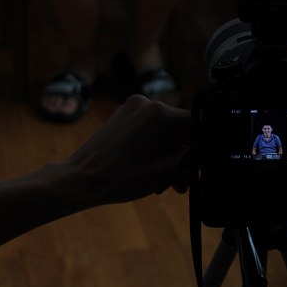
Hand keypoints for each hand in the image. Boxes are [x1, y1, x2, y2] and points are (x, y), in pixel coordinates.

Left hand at [67, 94, 192, 203]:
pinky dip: (154, 148)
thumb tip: (204, 151)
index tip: (202, 166)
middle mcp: (146, 103)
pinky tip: (154, 171)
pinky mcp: (121, 117)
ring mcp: (131, 108)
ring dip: (169, 154)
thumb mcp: (166, 170)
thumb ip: (192, 157)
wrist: (82, 179)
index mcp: (160, 112)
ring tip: (169, 183)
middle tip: (184, 182)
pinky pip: (148, 130)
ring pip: (163, 131)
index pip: (196, 124)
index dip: (203, 146)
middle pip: (179, 128)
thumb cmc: (122, 177)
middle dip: (183, 155)